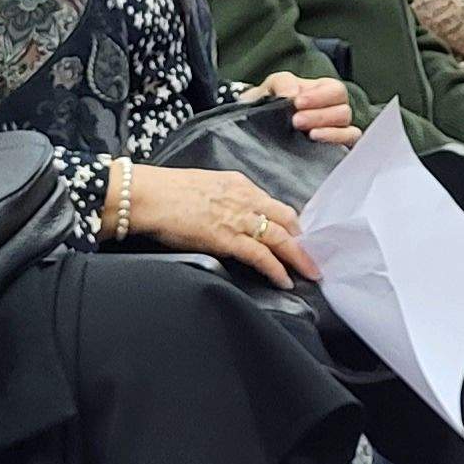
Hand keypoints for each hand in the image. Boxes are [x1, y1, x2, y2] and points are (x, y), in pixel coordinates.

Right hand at [122, 164, 319, 286]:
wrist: (149, 196)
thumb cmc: (167, 191)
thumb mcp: (204, 186)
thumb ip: (224, 198)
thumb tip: (229, 213)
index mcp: (239, 184)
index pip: (274, 204)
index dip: (290, 223)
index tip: (298, 236)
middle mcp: (245, 198)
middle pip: (286, 220)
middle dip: (304, 240)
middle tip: (315, 256)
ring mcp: (238, 218)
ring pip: (280, 238)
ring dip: (298, 257)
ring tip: (310, 272)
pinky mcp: (228, 238)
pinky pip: (262, 255)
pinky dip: (277, 269)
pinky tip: (285, 280)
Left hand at [252, 72, 364, 144]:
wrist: (260, 125)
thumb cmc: (274, 100)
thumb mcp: (275, 85)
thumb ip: (283, 82)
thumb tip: (290, 94)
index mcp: (326, 91)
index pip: (336, 91)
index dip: (320, 97)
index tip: (298, 102)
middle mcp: (335, 112)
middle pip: (343, 112)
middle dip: (319, 116)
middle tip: (297, 121)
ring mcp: (337, 133)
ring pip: (349, 132)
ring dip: (329, 133)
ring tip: (309, 135)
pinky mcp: (335, 152)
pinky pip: (347, 149)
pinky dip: (336, 145)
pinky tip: (318, 145)